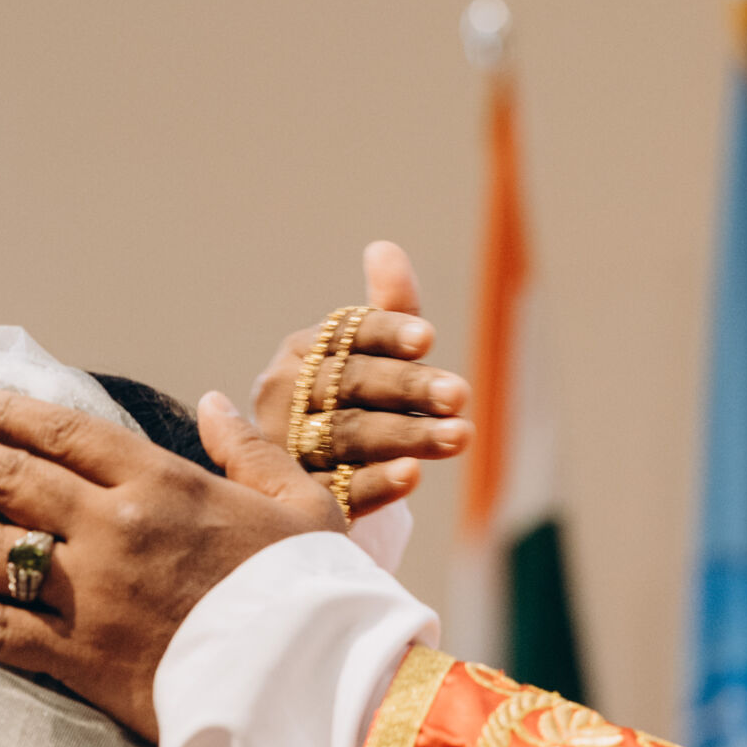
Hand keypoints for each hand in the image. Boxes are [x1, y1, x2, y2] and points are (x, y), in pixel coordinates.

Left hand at [0, 388, 340, 743]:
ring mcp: (94, 593)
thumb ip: (251, 452)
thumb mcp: (305, 508)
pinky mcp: (84, 657)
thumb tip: (213, 404)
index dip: (11, 415)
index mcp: (167, 484)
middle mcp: (117, 528)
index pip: (68, 434)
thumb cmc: (322, 597)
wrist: (318, 684)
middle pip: (11, 481)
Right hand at [252, 241, 472, 518]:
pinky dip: (378, 483)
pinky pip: (342, 489)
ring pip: (350, 436)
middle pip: (351, 385)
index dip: (388, 334)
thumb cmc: (349, 404)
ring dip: (407, 436)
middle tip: (460, 394)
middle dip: (408, 388)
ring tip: (460, 435)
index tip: (428, 338)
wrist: (305, 476)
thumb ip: (385, 311)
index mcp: (302, 352)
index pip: (348, 335)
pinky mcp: (305, 497)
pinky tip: (413, 475)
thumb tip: (384, 249)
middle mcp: (285, 395)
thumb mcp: (369, 356)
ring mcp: (289, 447)